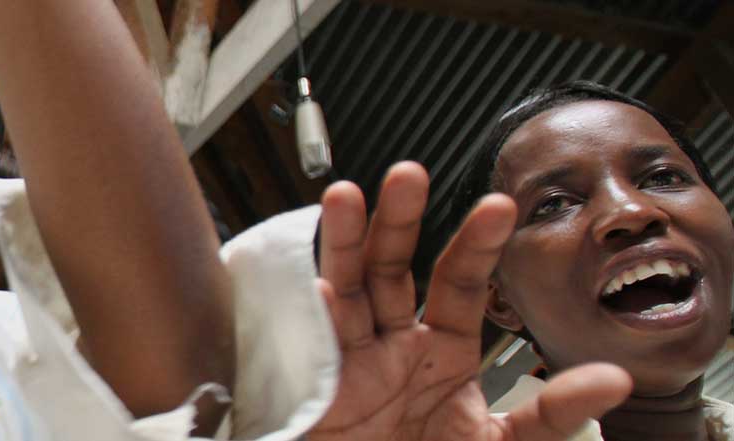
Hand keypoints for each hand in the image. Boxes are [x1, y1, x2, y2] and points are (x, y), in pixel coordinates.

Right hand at [309, 162, 631, 440]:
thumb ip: (550, 412)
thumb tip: (614, 380)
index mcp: (442, 352)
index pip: (461, 283)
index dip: (476, 244)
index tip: (499, 205)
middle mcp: (393, 344)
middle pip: (393, 267)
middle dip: (399, 220)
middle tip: (409, 173)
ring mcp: (350, 359)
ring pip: (347, 286)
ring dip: (345, 240)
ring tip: (346, 194)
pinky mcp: (314, 383)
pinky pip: (314, 340)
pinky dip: (315, 312)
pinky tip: (320, 283)